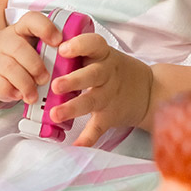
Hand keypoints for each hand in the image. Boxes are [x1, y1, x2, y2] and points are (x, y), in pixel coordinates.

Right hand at [0, 11, 59, 105]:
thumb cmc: (15, 55)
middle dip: (35, 66)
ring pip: (10, 68)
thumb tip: (73, 64)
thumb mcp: (29, 44)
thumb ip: (48, 50)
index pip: (31, 20)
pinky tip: (19, 96)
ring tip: (34, 95)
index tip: (58, 42)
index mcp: (21, 29)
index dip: (45, 29)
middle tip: (46, 79)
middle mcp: (6, 41)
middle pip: (19, 48)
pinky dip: (11, 92)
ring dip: (26, 83)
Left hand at [50, 33, 152, 148]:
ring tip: (55, 114)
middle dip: (74, 80)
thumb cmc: (114, 69)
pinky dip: (88, 138)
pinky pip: (98, 128)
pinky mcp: (110, 116)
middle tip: (55, 85)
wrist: (148, 91)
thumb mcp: (102, 54)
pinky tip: (75, 145)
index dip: (79, 45)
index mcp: (102, 55)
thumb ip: (79, 52)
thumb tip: (43, 48)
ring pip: (91, 101)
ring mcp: (108, 96)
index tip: (63, 48)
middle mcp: (106, 74)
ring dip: (73, 108)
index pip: (94, 44)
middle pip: (92, 75)